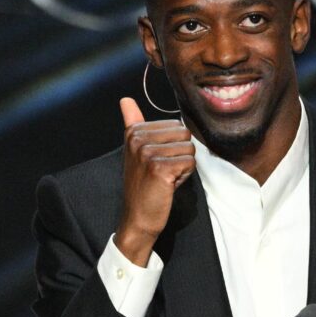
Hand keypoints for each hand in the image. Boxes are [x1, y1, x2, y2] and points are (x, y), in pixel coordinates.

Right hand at [116, 97, 193, 265]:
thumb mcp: (135, 151)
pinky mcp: (159, 168)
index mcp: (134, 132)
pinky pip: (189, 163)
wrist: (138, 218)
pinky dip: (184, 176)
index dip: (173, 146)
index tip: (157, 161)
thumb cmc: (142, 185)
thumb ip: (132, 123)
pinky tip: (168, 185)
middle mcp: (138, 139)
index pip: (176, 125)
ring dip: (183, 166)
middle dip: (180, 154)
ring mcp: (147, 153)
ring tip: (165, 178)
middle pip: (184, 134)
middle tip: (163, 171)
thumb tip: (125, 99)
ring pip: (189, 149)